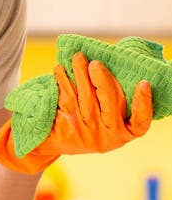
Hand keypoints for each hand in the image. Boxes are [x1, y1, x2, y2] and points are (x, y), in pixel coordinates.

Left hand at [0, 52, 152, 173]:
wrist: (55, 141)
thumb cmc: (90, 120)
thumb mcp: (107, 118)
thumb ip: (113, 99)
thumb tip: (112, 62)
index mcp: (124, 132)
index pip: (140, 122)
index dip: (144, 103)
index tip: (144, 83)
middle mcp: (107, 135)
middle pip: (109, 103)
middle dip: (102, 80)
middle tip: (95, 64)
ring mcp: (86, 132)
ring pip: (85, 97)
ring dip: (80, 74)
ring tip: (77, 57)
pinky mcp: (67, 126)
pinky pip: (67, 98)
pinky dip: (63, 81)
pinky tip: (60, 69)